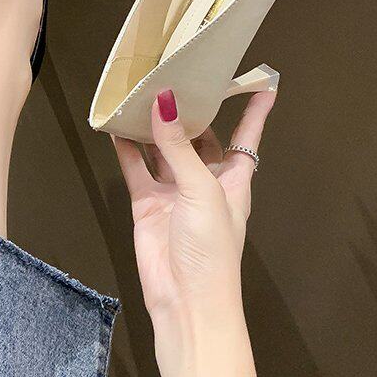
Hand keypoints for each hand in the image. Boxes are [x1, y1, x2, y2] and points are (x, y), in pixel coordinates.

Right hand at [115, 89, 274, 376]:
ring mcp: (174, 191)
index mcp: (232, 180)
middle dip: (190, 111)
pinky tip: (115, 127)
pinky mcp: (147, 202)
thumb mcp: (202, 191)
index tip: (261, 84)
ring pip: (163, 148)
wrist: (186, 300)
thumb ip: (179, 146)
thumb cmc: (212, 250)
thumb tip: (163, 102)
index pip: (247, 138)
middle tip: (175, 76)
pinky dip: (126, 148)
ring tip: (140, 93)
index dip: (254, 113)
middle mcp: (204, 181)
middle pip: (199, 137)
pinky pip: (136, 167)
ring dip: (153, 125)